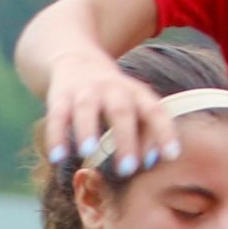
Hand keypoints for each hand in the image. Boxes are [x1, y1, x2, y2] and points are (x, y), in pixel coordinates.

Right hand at [41, 49, 175, 177]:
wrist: (77, 60)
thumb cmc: (116, 98)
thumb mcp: (135, 106)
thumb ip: (146, 132)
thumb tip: (151, 162)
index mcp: (138, 94)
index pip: (155, 112)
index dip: (164, 132)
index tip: (171, 156)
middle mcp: (113, 89)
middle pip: (121, 111)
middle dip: (125, 139)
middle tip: (128, 169)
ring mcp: (85, 91)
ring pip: (86, 108)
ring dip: (87, 129)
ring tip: (88, 152)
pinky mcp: (60, 97)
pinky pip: (57, 116)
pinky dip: (56, 136)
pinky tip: (58, 157)